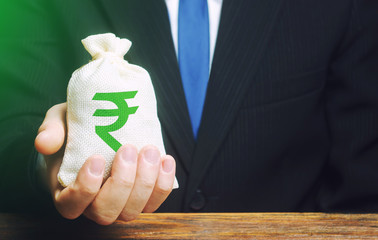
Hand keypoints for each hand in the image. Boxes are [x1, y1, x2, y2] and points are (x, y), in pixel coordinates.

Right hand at [35, 103, 175, 224]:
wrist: (97, 134)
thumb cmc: (74, 133)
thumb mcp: (58, 125)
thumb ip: (51, 131)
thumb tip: (45, 143)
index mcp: (68, 193)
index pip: (72, 205)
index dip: (85, 188)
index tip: (97, 158)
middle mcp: (94, 206)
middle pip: (107, 211)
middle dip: (122, 183)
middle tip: (129, 148)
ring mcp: (120, 204)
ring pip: (134, 210)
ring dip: (146, 182)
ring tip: (150, 150)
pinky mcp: (142, 198)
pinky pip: (155, 201)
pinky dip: (164, 183)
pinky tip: (166, 159)